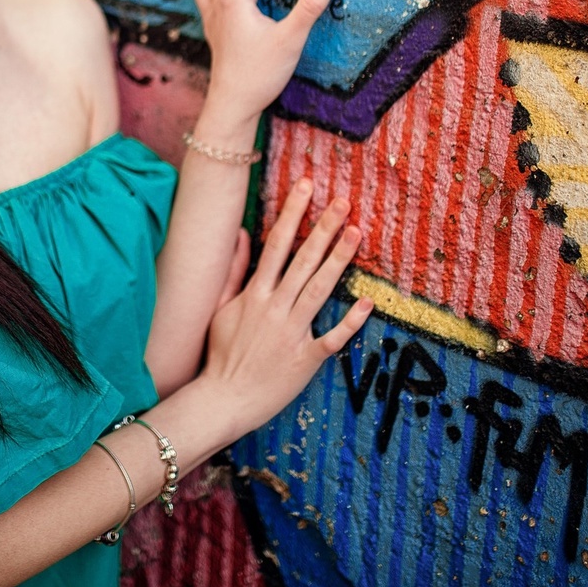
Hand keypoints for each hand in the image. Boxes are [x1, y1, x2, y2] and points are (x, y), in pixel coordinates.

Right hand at [193, 177, 371, 438]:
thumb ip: (232, 270)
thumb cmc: (220, 354)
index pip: (276, 244)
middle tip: (343, 201)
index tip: (306, 187)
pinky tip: (367, 302)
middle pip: (303, 260)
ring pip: (319, 290)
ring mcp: (292, 333)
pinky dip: (350, 321)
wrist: (223, 400)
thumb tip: (241, 234)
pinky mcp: (306, 359)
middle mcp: (274, 308)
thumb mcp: (219, 308)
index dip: (292, 213)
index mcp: (254, 294)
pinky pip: (332, 337)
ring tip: (356, 233)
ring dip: (338, 260)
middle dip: (323, 228)